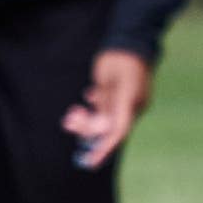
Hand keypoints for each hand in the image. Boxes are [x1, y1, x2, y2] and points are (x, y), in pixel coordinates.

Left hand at [67, 48, 152, 166]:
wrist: (132, 39)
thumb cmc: (118, 57)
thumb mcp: (105, 80)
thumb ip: (103, 103)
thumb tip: (100, 124)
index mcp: (129, 103)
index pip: (117, 134)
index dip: (103, 150)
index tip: (90, 163)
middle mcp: (134, 106)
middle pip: (109, 128)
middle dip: (88, 128)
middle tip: (69, 122)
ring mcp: (132, 103)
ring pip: (108, 119)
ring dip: (90, 118)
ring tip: (73, 112)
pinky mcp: (127, 98)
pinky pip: (111, 110)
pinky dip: (98, 109)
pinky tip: (89, 97)